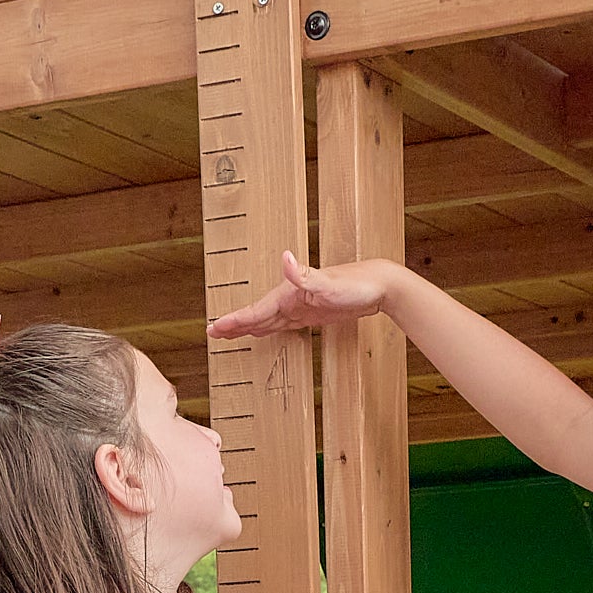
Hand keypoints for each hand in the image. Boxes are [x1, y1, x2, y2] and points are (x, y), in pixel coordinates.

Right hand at [207, 251, 390, 342]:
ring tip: (229, 334)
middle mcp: (291, 298)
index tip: (214, 329)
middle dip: (235, 325)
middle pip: (256, 315)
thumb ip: (304, 274)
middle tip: (212, 334)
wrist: (380, 285)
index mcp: (289, 293)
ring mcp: (300, 306)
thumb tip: (284, 257)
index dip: (235, 321)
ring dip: (248, 326)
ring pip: (268, 319)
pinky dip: (270, 327)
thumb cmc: (357, 284)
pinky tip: (263, 331)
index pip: (256, 310)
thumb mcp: (329, 282)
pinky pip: (284, 323)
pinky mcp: (312, 313)